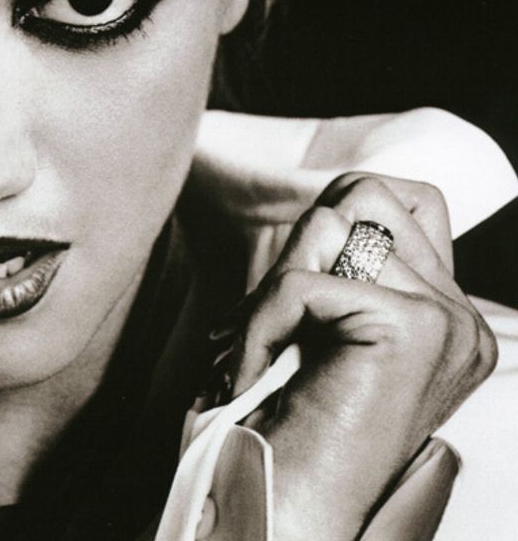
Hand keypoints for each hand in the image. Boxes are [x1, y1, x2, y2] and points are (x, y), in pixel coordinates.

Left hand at [221, 174, 497, 540]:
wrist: (289, 511)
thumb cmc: (289, 427)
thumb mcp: (320, 333)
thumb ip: (341, 270)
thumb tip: (327, 207)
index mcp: (448, 316)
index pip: (403, 199)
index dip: (335, 218)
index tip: (293, 296)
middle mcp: (462, 316)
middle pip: (363, 196)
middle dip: (298, 248)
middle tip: (267, 323)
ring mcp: (447, 320)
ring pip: (329, 227)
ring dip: (271, 288)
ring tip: (254, 349)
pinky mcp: (413, 328)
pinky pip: (302, 284)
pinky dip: (255, 323)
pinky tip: (244, 374)